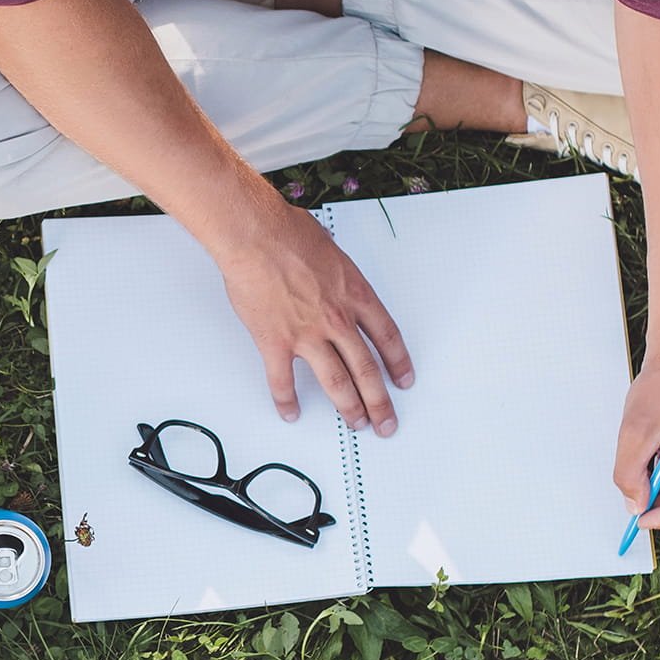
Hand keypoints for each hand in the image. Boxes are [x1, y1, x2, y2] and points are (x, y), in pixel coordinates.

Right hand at [218, 203, 414, 433]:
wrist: (256, 237)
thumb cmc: (289, 235)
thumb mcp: (331, 251)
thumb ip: (338, 274)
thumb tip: (333, 277)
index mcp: (356, 296)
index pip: (387, 338)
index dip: (399, 363)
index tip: (403, 380)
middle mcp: (338, 320)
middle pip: (368, 370)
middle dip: (380, 401)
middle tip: (386, 421)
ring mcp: (308, 335)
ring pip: (337, 382)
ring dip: (349, 407)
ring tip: (356, 423)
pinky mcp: (276, 342)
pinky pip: (283, 381)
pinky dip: (287, 401)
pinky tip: (291, 412)